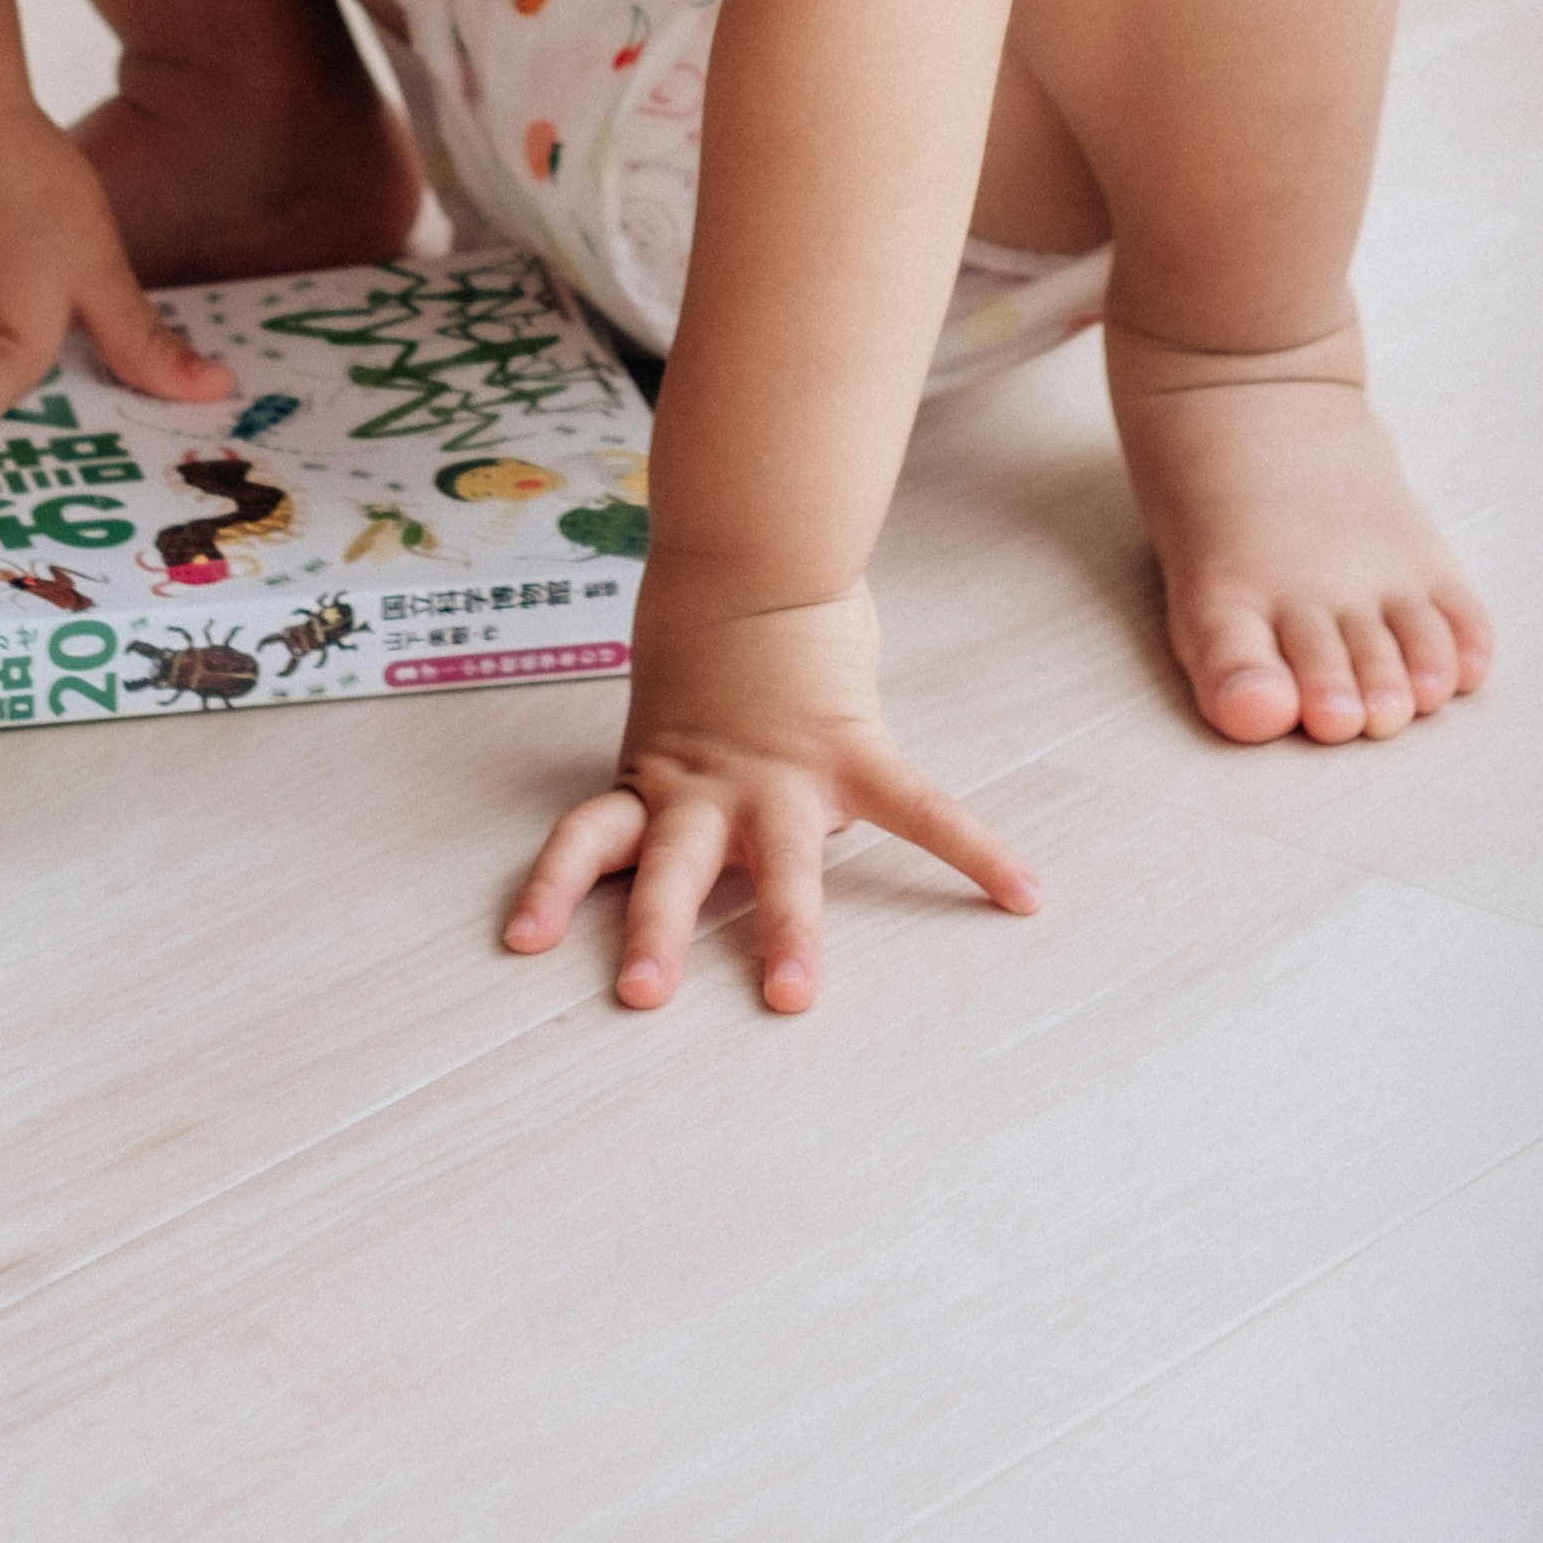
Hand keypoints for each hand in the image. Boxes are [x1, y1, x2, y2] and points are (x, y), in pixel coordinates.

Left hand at [503, 567, 1038, 1018]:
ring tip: (793, 995)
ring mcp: (781, 774)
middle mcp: (709, 789)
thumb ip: (679, 763)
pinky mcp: (853, 750)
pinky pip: (919, 808)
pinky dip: (973, 852)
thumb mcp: (673, 708)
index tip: (520, 944)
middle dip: (656, 933)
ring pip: (779, 863)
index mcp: (657, 779)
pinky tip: (1021, 894)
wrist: (753, 546)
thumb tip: (690, 793)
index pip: (588, 840)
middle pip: (670, 869)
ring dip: (786, 930)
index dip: (550, 890)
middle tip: (641, 996)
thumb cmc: (711, 629)